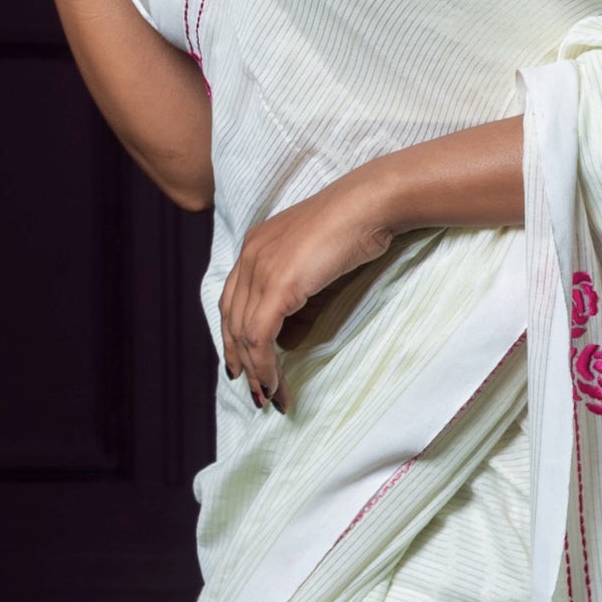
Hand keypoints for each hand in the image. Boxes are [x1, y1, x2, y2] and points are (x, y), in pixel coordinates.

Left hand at [219, 168, 397, 407]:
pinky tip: (275, 383)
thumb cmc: (354, 227)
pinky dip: (265, 365)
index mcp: (255, 246)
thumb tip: (287, 338)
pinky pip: (259, 336)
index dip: (232, 337)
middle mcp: (249, 256)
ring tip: (270, 397)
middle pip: (231, 320)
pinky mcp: (277, 284)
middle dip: (240, 361)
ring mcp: (260, 269)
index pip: (231, 301)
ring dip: (256, 371)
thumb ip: (296, 295)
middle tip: (255, 391)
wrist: (369, 204)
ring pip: (243, 334)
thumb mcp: (316, 263)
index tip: (241, 365)